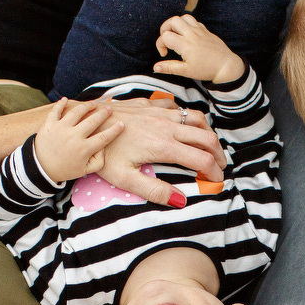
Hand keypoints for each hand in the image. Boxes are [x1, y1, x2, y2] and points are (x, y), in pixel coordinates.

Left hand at [34, 98, 122, 181]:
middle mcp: (74, 136)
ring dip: (87, 106)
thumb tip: (104, 147)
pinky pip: (56, 110)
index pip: (104, 137)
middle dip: (103, 113)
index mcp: (84, 149)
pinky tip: (66, 99)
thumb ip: (99, 161)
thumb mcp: (85, 171)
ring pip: (77, 111)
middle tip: (109, 109)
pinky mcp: (49, 124)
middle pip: (93, 121)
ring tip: (93, 104)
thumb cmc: (65, 169)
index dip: (115, 130)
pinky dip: (61, 103)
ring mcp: (61, 128)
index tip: (121, 124)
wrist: (40, 169)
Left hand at [96, 100, 226, 204]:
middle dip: (218, 154)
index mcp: (164, 146)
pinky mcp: (150, 104)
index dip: (214, 173)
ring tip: (209, 147)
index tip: (216, 181)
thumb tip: (181, 200)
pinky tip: (185, 127)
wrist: (85, 123)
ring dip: (208, 134)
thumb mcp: (125, 179)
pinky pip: (179, 108)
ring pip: (197, 118)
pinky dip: (189, 118)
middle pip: (207, 138)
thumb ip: (154, 190)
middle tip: (219, 167)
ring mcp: (159, 112)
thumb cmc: (102, 153)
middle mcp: (166, 126)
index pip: (202, 160)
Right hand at [154, 14, 245, 82]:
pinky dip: (186, 24)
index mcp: (185, 44)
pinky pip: (193, 21)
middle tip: (167, 39)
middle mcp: (191, 34)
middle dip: (165, 28)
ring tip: (176, 35)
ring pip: (184, 17)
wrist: (225, 66)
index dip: (159, 44)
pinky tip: (187, 35)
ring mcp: (199, 30)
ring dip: (176, 24)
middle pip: (172, 20)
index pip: (165, 36)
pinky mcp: (205, 30)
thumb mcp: (186, 71)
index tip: (164, 54)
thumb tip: (155, 67)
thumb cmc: (206, 69)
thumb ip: (170, 67)